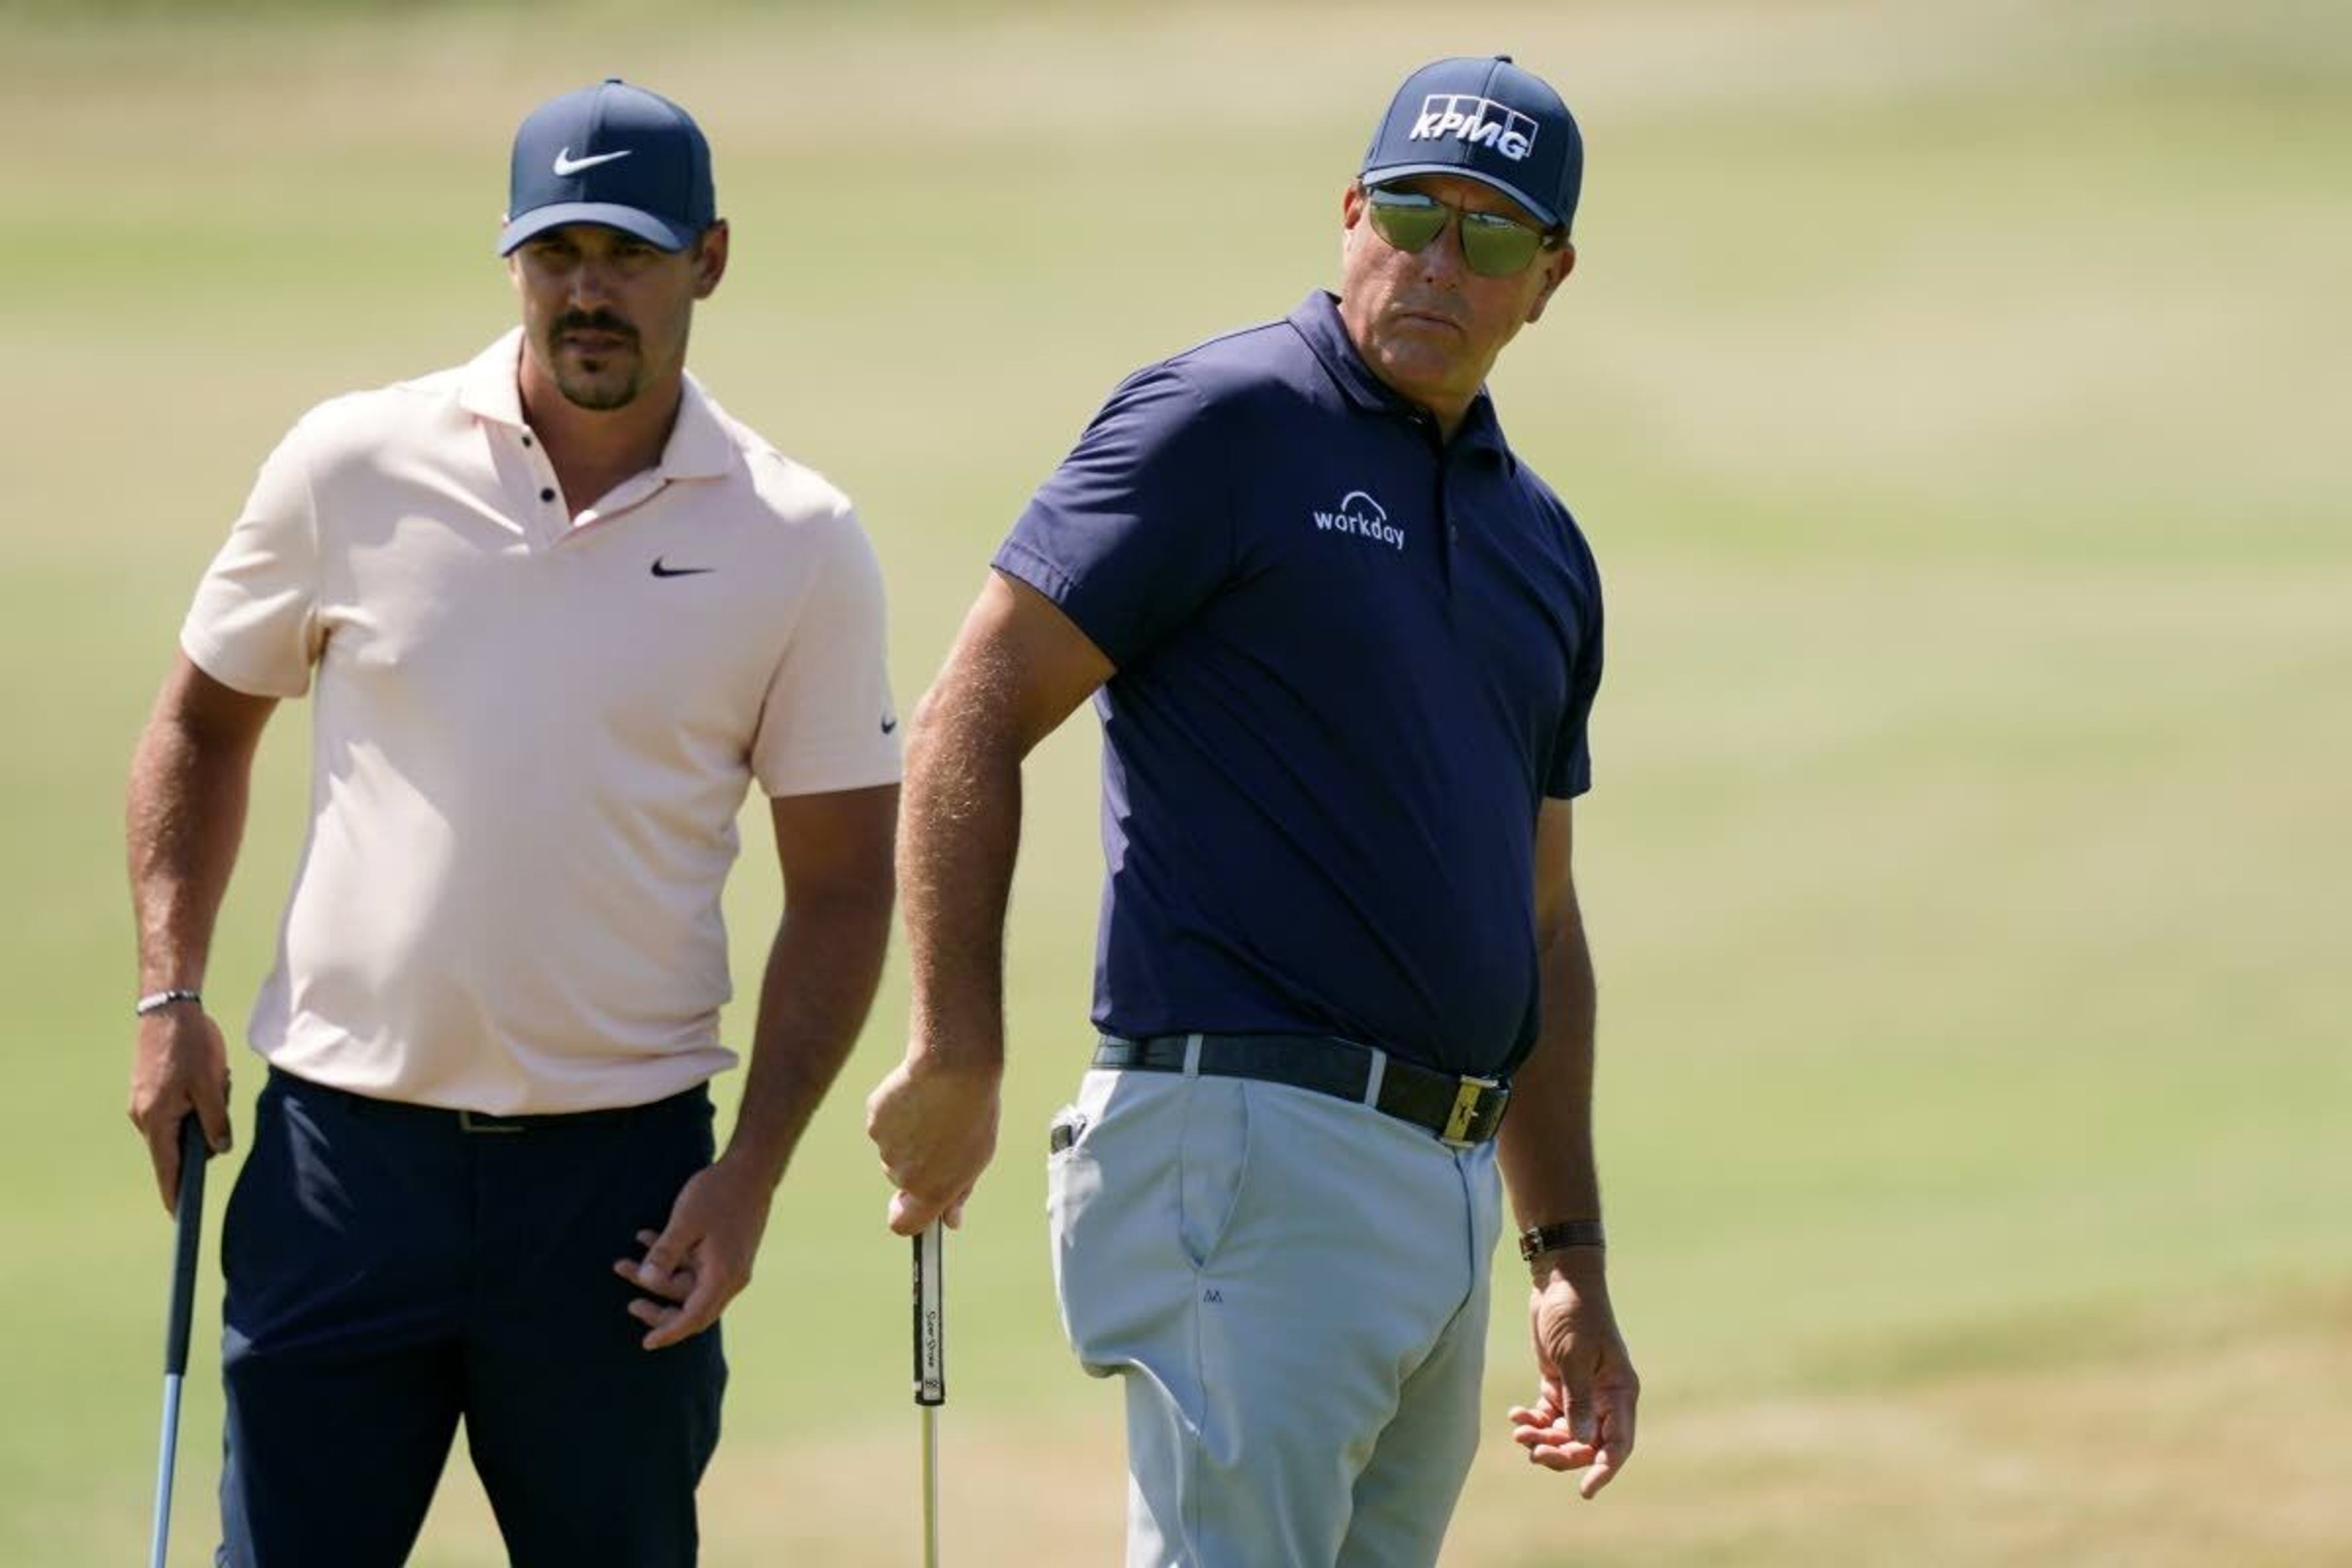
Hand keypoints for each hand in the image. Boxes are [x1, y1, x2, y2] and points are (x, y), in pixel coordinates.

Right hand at [127, 1004, 232, 1213]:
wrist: (169, 1008)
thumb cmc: (191, 1046)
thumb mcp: (212, 1086)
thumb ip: (216, 1121)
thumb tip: (219, 1149)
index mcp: (156, 1120)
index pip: (166, 1167)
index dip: (175, 1191)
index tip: (179, 1215)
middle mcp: (144, 1116)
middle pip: (177, 1145)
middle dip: (204, 1133)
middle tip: (219, 1095)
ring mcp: (144, 1103)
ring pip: (182, 1124)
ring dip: (204, 1110)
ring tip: (215, 1079)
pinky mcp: (149, 1090)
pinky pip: (178, 1107)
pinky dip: (196, 1099)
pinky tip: (208, 1075)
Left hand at [612, 1155, 774, 1350]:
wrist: (752, 1168)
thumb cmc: (719, 1193)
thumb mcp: (685, 1222)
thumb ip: (665, 1254)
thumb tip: (647, 1282)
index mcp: (723, 1275)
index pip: (694, 1317)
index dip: (669, 1332)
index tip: (646, 1343)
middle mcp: (730, 1277)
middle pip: (692, 1307)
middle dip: (659, 1308)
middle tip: (630, 1303)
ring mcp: (729, 1265)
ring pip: (689, 1284)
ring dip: (658, 1275)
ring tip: (624, 1261)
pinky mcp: (726, 1252)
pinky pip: (695, 1266)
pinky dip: (672, 1259)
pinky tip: (646, 1237)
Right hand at [864, 1051, 999, 1235]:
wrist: (954, 1069)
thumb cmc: (973, 1114)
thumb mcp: (977, 1158)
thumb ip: (959, 1193)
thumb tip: (952, 1222)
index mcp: (931, 1191)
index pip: (903, 1223)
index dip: (906, 1214)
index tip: (911, 1202)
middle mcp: (902, 1175)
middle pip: (902, 1177)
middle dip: (917, 1160)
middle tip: (943, 1131)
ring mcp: (885, 1147)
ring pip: (892, 1147)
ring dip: (908, 1134)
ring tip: (934, 1108)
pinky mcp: (874, 1119)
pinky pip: (883, 1122)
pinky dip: (896, 1112)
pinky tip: (917, 1095)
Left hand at [1509, 1258, 1639, 1497]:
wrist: (1558, 1280)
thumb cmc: (1574, 1313)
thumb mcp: (1574, 1357)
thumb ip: (1577, 1401)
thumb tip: (1581, 1443)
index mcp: (1619, 1392)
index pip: (1618, 1443)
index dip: (1604, 1470)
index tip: (1585, 1490)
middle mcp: (1605, 1398)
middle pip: (1588, 1445)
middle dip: (1562, 1454)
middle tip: (1533, 1452)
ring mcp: (1583, 1392)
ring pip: (1566, 1434)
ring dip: (1543, 1439)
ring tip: (1519, 1431)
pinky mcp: (1561, 1384)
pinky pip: (1549, 1416)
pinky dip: (1534, 1421)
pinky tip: (1516, 1416)